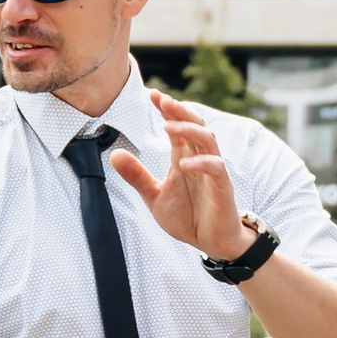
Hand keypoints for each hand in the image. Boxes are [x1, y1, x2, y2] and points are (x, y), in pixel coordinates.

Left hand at [109, 97, 252, 260]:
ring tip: (168, 129)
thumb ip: (136, 176)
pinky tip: (184, 164)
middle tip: (163, 100)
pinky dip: (201, 163)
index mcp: (183, 156)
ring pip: (207, 139)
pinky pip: (216, 168)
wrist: (212, 242)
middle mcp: (199, 158)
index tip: (151, 94)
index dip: (166, 109)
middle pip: (194, 124)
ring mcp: (213, 171)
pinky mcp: (222, 187)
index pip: (176, 125)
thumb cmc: (187, 216)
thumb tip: (114, 154)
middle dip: (179, 110)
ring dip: (188, 131)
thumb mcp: (154, 196)